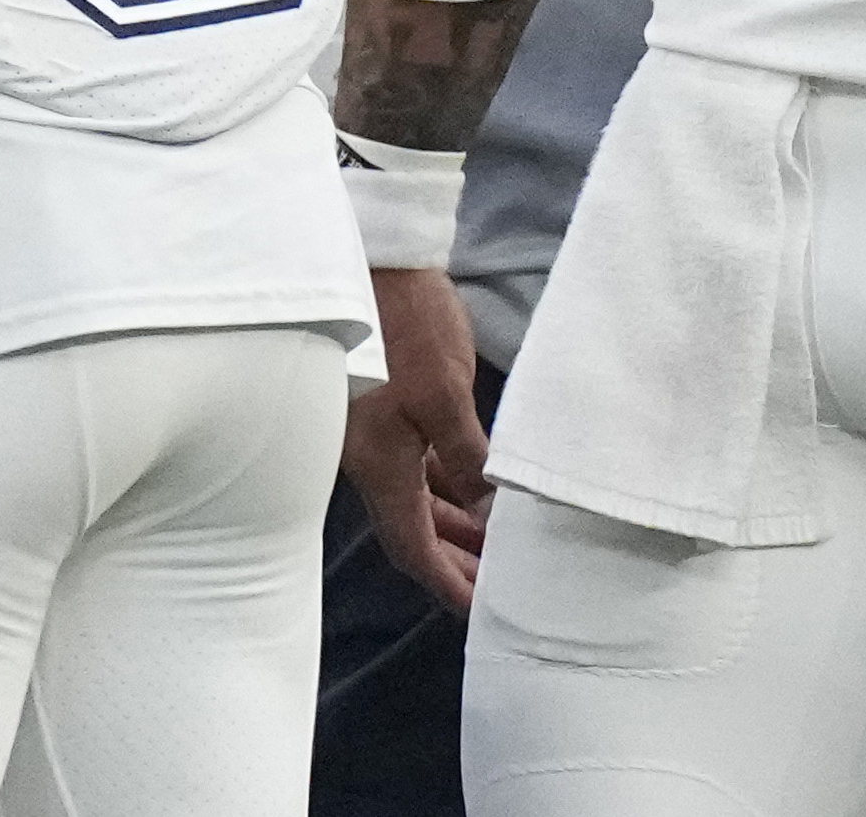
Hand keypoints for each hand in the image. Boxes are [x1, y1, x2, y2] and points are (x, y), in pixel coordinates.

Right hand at [345, 267, 495, 608]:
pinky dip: (444, 480)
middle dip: (455, 557)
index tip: (478, 611)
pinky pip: (414, 460)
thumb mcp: (445, 394)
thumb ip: (467, 455)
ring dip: (452, 519)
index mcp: (377, 466)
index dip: (446, 582)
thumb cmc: (404, 325)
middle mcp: (367, 458)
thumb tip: (484, 508)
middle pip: (413, 526)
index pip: (412, 546)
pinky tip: (472, 483)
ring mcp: (372, 431)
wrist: (368, 254)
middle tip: (499, 581)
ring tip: (496, 540)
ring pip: (415, 493)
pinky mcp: (382, 403)